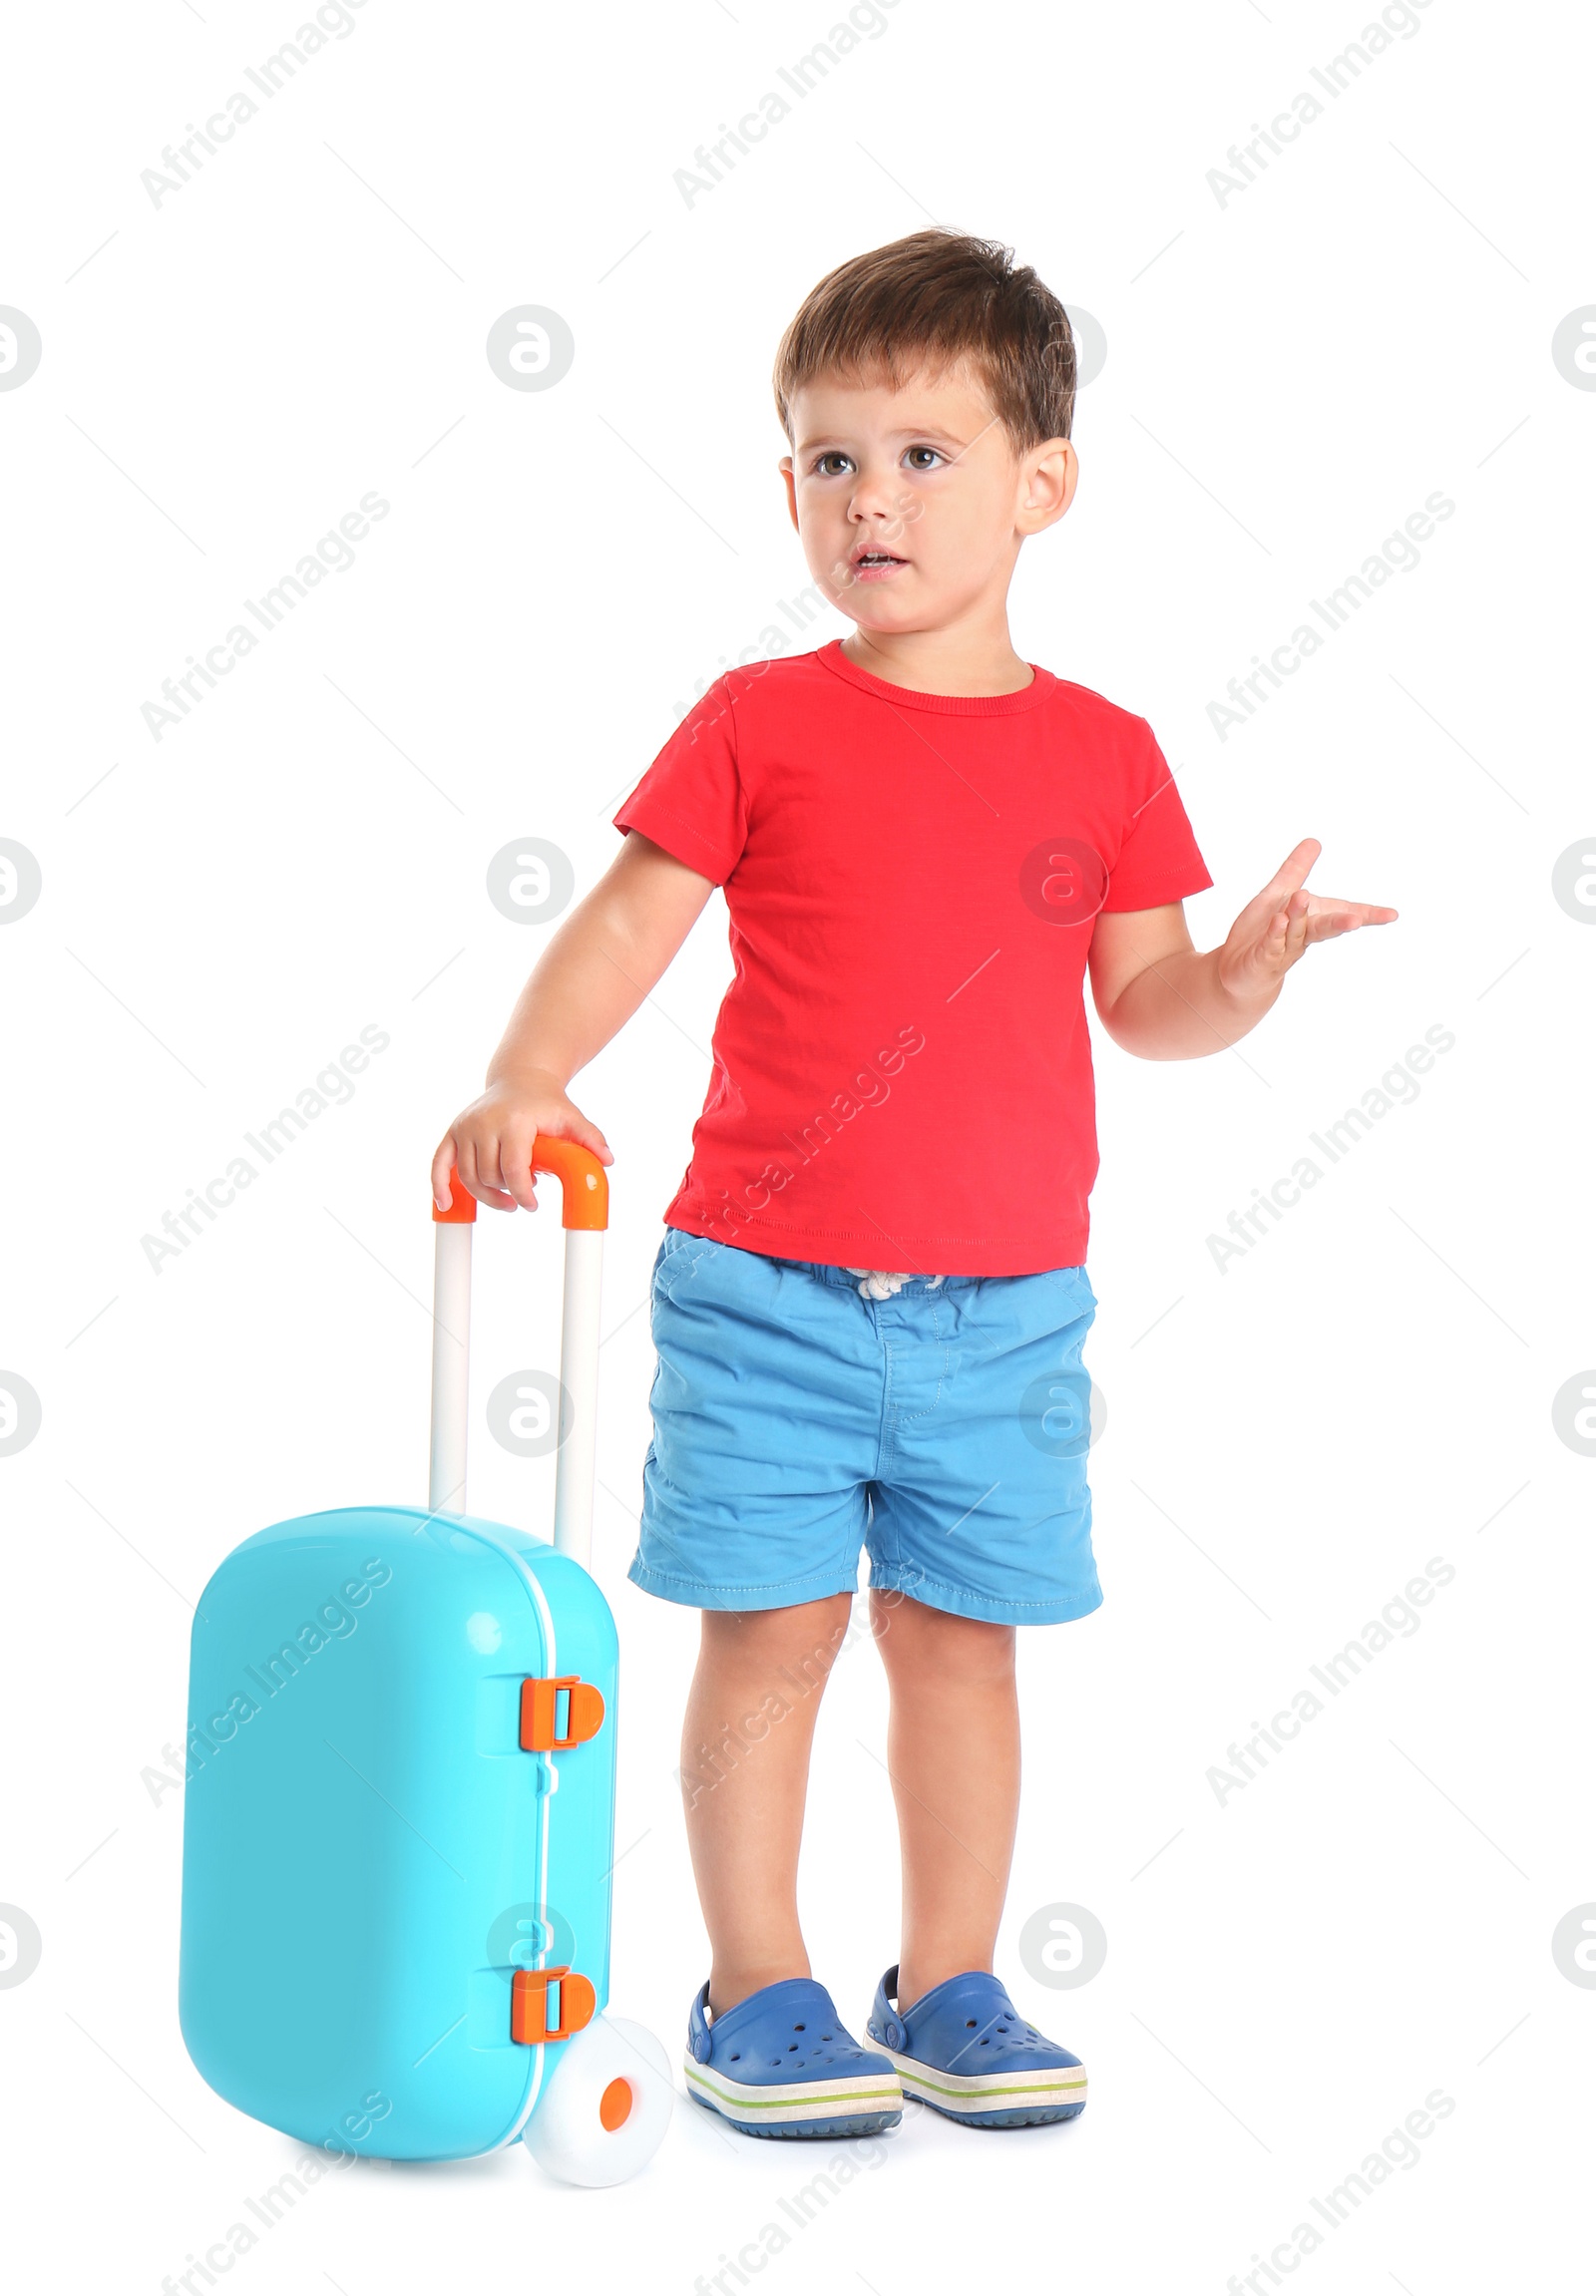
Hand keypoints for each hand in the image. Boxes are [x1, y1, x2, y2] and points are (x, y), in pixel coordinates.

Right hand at [431, 1070, 612, 1212]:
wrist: (521, 1079)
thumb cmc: (547, 1103)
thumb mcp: (571, 1117)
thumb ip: (590, 1138)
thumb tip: (607, 1161)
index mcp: (514, 1121)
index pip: (513, 1168)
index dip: (522, 1193)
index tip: (532, 1206)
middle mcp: (485, 1122)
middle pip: (489, 1175)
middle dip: (506, 1192)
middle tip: (523, 1197)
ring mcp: (466, 1126)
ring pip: (467, 1175)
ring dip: (485, 1194)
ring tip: (505, 1201)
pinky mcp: (454, 1131)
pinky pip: (440, 1162)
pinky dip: (439, 1184)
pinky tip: (445, 1204)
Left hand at [1217, 839, 1397, 1007]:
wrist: (1239, 969)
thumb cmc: (1262, 932)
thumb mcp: (1277, 895)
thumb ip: (1295, 870)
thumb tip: (1314, 841)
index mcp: (1311, 919)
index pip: (1341, 913)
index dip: (1368, 915)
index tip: (1393, 915)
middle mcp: (1302, 936)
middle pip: (1324, 927)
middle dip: (1340, 922)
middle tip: (1356, 919)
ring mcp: (1283, 949)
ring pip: (1296, 932)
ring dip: (1300, 915)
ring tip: (1303, 896)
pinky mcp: (1262, 959)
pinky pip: (1271, 946)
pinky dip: (1275, 934)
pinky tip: (1279, 920)